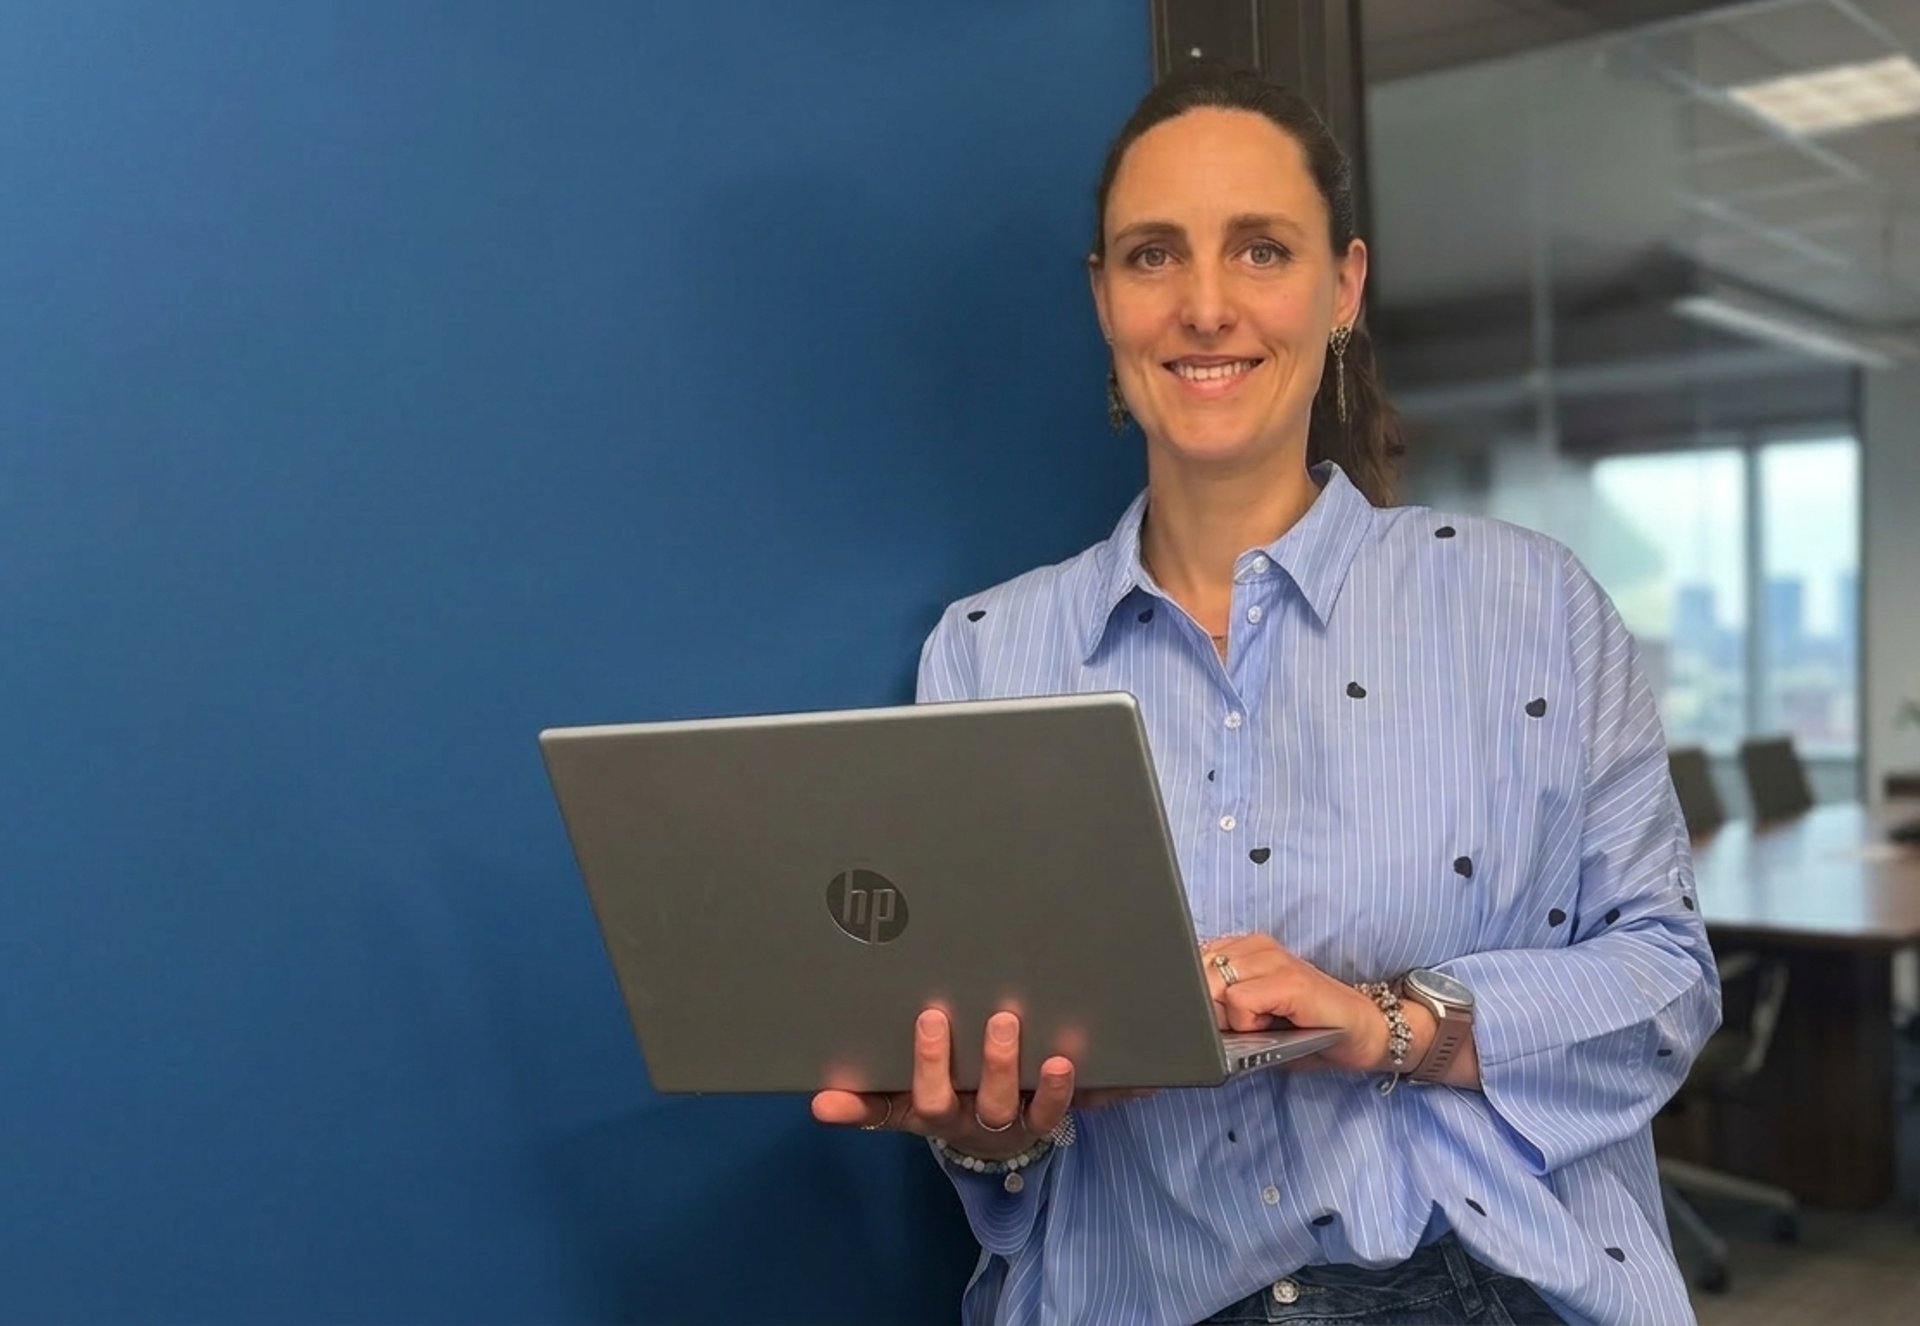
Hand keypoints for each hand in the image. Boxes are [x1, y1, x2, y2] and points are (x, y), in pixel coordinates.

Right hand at [811, 1009, 1147, 1160]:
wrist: (997, 1134)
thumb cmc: (945, 1097)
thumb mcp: (901, 1102)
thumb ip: (866, 1099)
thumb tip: (817, 1103)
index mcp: (941, 1112)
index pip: (926, 1098)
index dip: (927, 1066)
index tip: (930, 1019)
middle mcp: (985, 1120)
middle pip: (987, 1102)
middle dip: (992, 1064)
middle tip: (999, 1018)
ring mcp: (1028, 1119)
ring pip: (1039, 1112)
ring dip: (1049, 1088)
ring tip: (1056, 1054)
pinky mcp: (1067, 1111)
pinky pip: (1094, 1106)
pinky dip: (1117, 1093)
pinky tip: (1140, 1076)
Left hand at [1200, 934, 1408, 1073]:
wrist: (1362, 1032)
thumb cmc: (1306, 1029)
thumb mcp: (1253, 1016)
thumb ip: (1221, 1006)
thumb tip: (1184, 1012)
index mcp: (1245, 948)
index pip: (1191, 960)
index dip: (1194, 994)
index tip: (1214, 1016)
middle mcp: (1258, 946)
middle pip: (1197, 973)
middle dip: (1209, 1010)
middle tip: (1246, 1026)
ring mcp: (1275, 960)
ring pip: (1214, 985)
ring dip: (1231, 1018)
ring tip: (1263, 1025)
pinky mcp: (1291, 980)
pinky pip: (1239, 1000)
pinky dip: (1247, 1022)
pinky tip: (1272, 1026)